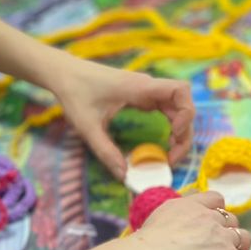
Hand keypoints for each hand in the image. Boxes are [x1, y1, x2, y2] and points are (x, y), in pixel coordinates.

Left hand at [42, 54, 193, 179]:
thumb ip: (106, 151)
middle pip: (184, 103)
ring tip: (170, 153)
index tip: (174, 134)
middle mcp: (147, 86)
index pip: (180, 90)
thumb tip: (124, 176)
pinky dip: (171, 124)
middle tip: (172, 157)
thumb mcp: (87, 126)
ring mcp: (146, 90)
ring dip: (180, 129)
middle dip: (185, 131)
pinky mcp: (141, 95)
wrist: (64, 73)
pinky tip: (164, 140)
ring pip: (177, 107)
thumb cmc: (74, 93)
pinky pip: (166, 108)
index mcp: (139, 87)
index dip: (186, 112)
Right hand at [130, 191, 250, 249]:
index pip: (215, 199)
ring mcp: (222, 238)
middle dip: (228, 231)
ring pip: (244, 238)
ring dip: (241, 247)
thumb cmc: (141, 249)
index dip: (217, 211)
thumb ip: (169, 225)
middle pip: (231, 219)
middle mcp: (208, 217)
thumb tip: (168, 240)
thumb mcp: (155, 224)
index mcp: (188, 206)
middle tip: (220, 246)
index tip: (213, 222)